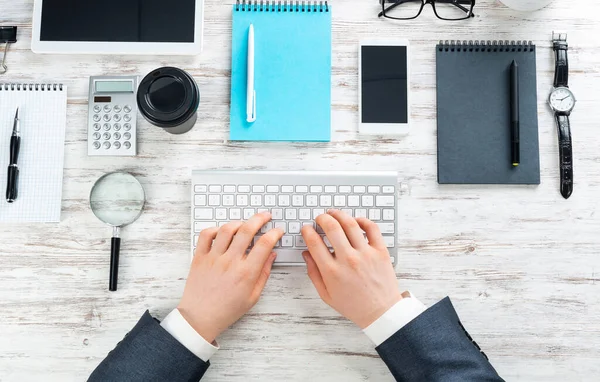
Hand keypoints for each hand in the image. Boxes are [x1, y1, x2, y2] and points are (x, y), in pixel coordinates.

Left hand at [178, 212, 283, 342]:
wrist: (200, 318)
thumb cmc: (227, 310)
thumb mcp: (253, 296)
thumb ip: (264, 273)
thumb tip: (271, 255)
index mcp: (246, 273)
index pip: (264, 244)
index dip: (275, 233)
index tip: (278, 231)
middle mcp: (230, 262)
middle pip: (247, 230)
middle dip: (260, 219)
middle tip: (266, 216)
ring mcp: (213, 258)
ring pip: (227, 229)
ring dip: (239, 222)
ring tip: (245, 224)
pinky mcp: (199, 257)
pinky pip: (206, 235)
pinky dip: (215, 229)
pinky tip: (223, 232)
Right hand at [301, 209, 402, 328]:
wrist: (380, 312)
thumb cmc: (353, 305)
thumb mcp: (326, 294)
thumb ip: (313, 273)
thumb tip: (306, 254)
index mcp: (332, 271)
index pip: (314, 242)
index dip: (307, 231)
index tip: (307, 229)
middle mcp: (348, 260)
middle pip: (331, 227)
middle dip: (322, 218)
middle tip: (320, 218)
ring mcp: (365, 254)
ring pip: (350, 224)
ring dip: (339, 214)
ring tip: (334, 214)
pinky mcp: (380, 251)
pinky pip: (372, 228)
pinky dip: (363, 220)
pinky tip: (355, 221)